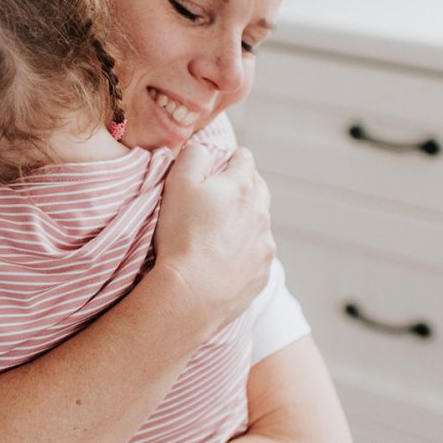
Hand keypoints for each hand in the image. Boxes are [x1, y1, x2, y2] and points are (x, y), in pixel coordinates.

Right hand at [152, 145, 273, 334]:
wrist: (193, 294)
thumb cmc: (181, 236)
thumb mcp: (177, 184)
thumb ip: (192, 156)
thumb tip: (203, 149)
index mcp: (241, 187)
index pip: (244, 158)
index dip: (229, 158)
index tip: (216, 168)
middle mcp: (260, 213)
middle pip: (258, 187)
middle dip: (241, 187)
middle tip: (217, 198)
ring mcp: (265, 244)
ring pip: (259, 222)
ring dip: (244, 221)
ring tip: (217, 234)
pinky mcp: (263, 272)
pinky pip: (257, 254)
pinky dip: (245, 252)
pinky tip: (224, 260)